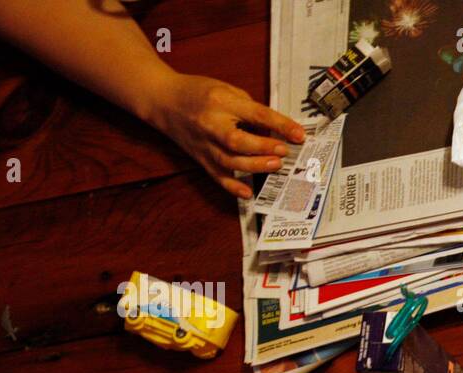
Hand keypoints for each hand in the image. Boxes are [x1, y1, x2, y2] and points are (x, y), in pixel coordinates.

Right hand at [143, 71, 305, 198]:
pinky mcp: (200, 158)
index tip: (299, 134)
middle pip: (238, 141)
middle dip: (264, 147)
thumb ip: (250, 109)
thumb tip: (275, 130)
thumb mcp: (226, 89)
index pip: (256, 114)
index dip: (280, 124)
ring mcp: (204, 144)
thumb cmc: (198, 92)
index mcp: (220, 101)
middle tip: (285, 151)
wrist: (162, 99)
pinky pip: (217, 176)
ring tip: (276, 165)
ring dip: (255, 167)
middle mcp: (210, 124)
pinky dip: (233, 187)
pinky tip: (248, 193)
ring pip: (229, 161)